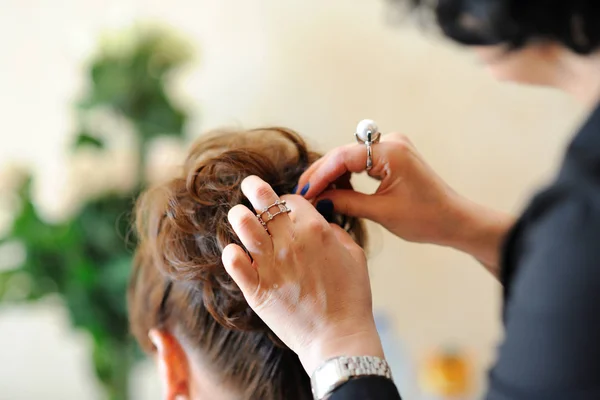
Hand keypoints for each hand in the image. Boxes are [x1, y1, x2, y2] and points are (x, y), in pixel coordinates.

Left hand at [222, 176, 384, 374]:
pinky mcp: (256, 288)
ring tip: (239, 216)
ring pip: (243, 225)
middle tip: (249, 185)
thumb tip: (321, 221)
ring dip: (239, 217)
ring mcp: (270, 264)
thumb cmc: (351, 296)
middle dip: (254, 188)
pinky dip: (231, 254)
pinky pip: (233, 262)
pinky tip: (234, 252)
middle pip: (263, 202)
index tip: (283, 208)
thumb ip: (336, 232)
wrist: (338, 337)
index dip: (285, 201)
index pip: (290, 199)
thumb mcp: (354, 255)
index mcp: (316, 229)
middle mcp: (290, 241)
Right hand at [297, 133, 513, 275]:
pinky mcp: (392, 157)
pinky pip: (361, 161)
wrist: (455, 221)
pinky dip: (346, 175)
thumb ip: (346, 202)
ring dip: (332, 175)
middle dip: (322, 174)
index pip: (343, 157)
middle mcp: (391, 142)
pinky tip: (335, 189)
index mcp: (392, 152)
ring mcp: (392, 147)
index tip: (304, 193)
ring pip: (350, 157)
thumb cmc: (427, 218)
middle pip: (344, 153)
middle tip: (303, 194)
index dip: (320, 175)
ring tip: (315, 194)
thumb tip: (318, 200)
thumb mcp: (381, 212)